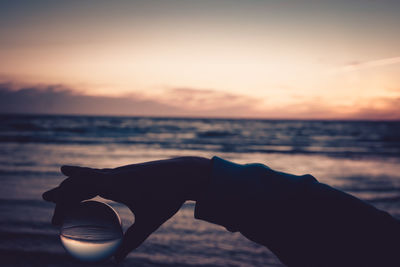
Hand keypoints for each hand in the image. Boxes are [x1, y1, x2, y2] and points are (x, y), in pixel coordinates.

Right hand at [42, 156, 210, 261]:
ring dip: (73, 185)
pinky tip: (88, 187)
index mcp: (114, 184)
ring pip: (88, 176)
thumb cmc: (168, 197)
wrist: (185, 173)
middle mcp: (113, 174)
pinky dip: (88, 181)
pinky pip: (101, 175)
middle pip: (78, 182)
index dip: (63, 203)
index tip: (56, 222)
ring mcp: (120, 171)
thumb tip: (116, 260)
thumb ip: (132, 240)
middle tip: (52, 212)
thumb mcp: (150, 222)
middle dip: (62, 195)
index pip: (79, 191)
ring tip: (62, 195)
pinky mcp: (127, 171)